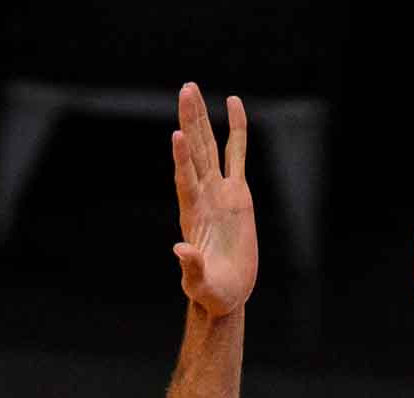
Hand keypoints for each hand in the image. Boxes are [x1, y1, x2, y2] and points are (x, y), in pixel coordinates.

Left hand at [171, 83, 256, 317]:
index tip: (176, 135)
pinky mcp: (237, 192)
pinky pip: (237, 153)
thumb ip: (191, 269)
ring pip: (209, 146)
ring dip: (201, 118)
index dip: (181, 159)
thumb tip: (179, 251)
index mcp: (193, 215)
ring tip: (192, 89)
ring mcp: (219, 191)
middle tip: (185, 90)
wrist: (226, 292)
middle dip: (189, 121)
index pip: (186, 181)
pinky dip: (236, 129)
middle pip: (194, 152)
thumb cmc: (212, 292)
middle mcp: (203, 196)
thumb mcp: (200, 285)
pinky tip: (233, 104)